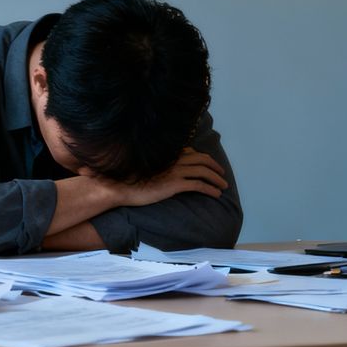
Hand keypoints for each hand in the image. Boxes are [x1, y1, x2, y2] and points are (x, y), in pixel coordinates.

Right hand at [103, 149, 228, 206]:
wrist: (122, 187)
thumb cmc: (132, 179)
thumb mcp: (149, 168)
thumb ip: (161, 165)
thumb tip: (169, 170)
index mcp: (168, 155)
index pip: (192, 152)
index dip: (205, 159)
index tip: (211, 165)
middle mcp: (174, 160)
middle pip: (202, 160)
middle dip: (215, 167)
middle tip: (222, 175)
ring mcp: (175, 171)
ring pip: (203, 172)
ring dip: (216, 179)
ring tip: (223, 187)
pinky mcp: (174, 184)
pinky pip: (198, 185)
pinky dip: (210, 189)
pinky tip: (216, 194)